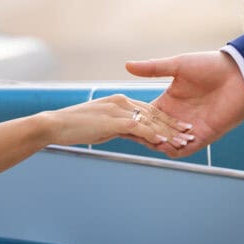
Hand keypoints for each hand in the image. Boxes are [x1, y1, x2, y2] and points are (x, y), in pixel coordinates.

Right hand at [42, 95, 193, 147]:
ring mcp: (118, 110)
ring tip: (184, 142)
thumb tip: (129, 134)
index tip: (179, 130)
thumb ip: (117, 127)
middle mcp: (122, 102)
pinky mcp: (113, 120)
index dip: (165, 121)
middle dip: (173, 126)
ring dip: (168, 132)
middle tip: (189, 135)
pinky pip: (139, 127)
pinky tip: (164, 143)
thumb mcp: (100, 125)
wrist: (53, 124)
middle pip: (154, 114)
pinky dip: (153, 135)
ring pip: (150, 121)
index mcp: (119, 101)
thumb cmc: (73, 126)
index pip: (148, 111)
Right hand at [126, 51, 243, 157]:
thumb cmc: (210, 66)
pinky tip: (167, 145)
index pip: (145, 116)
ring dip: (159, 143)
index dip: (134, 119)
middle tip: (130, 135)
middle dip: (143, 135)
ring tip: (149, 139)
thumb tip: (127, 65)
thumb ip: (152, 69)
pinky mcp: (204, 136)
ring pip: (168, 144)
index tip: (120, 121)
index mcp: (168, 101)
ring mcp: (190, 128)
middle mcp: (177, 116)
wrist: (239, 74)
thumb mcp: (178, 65)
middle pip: (154, 132)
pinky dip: (175, 150)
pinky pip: (186, 150)